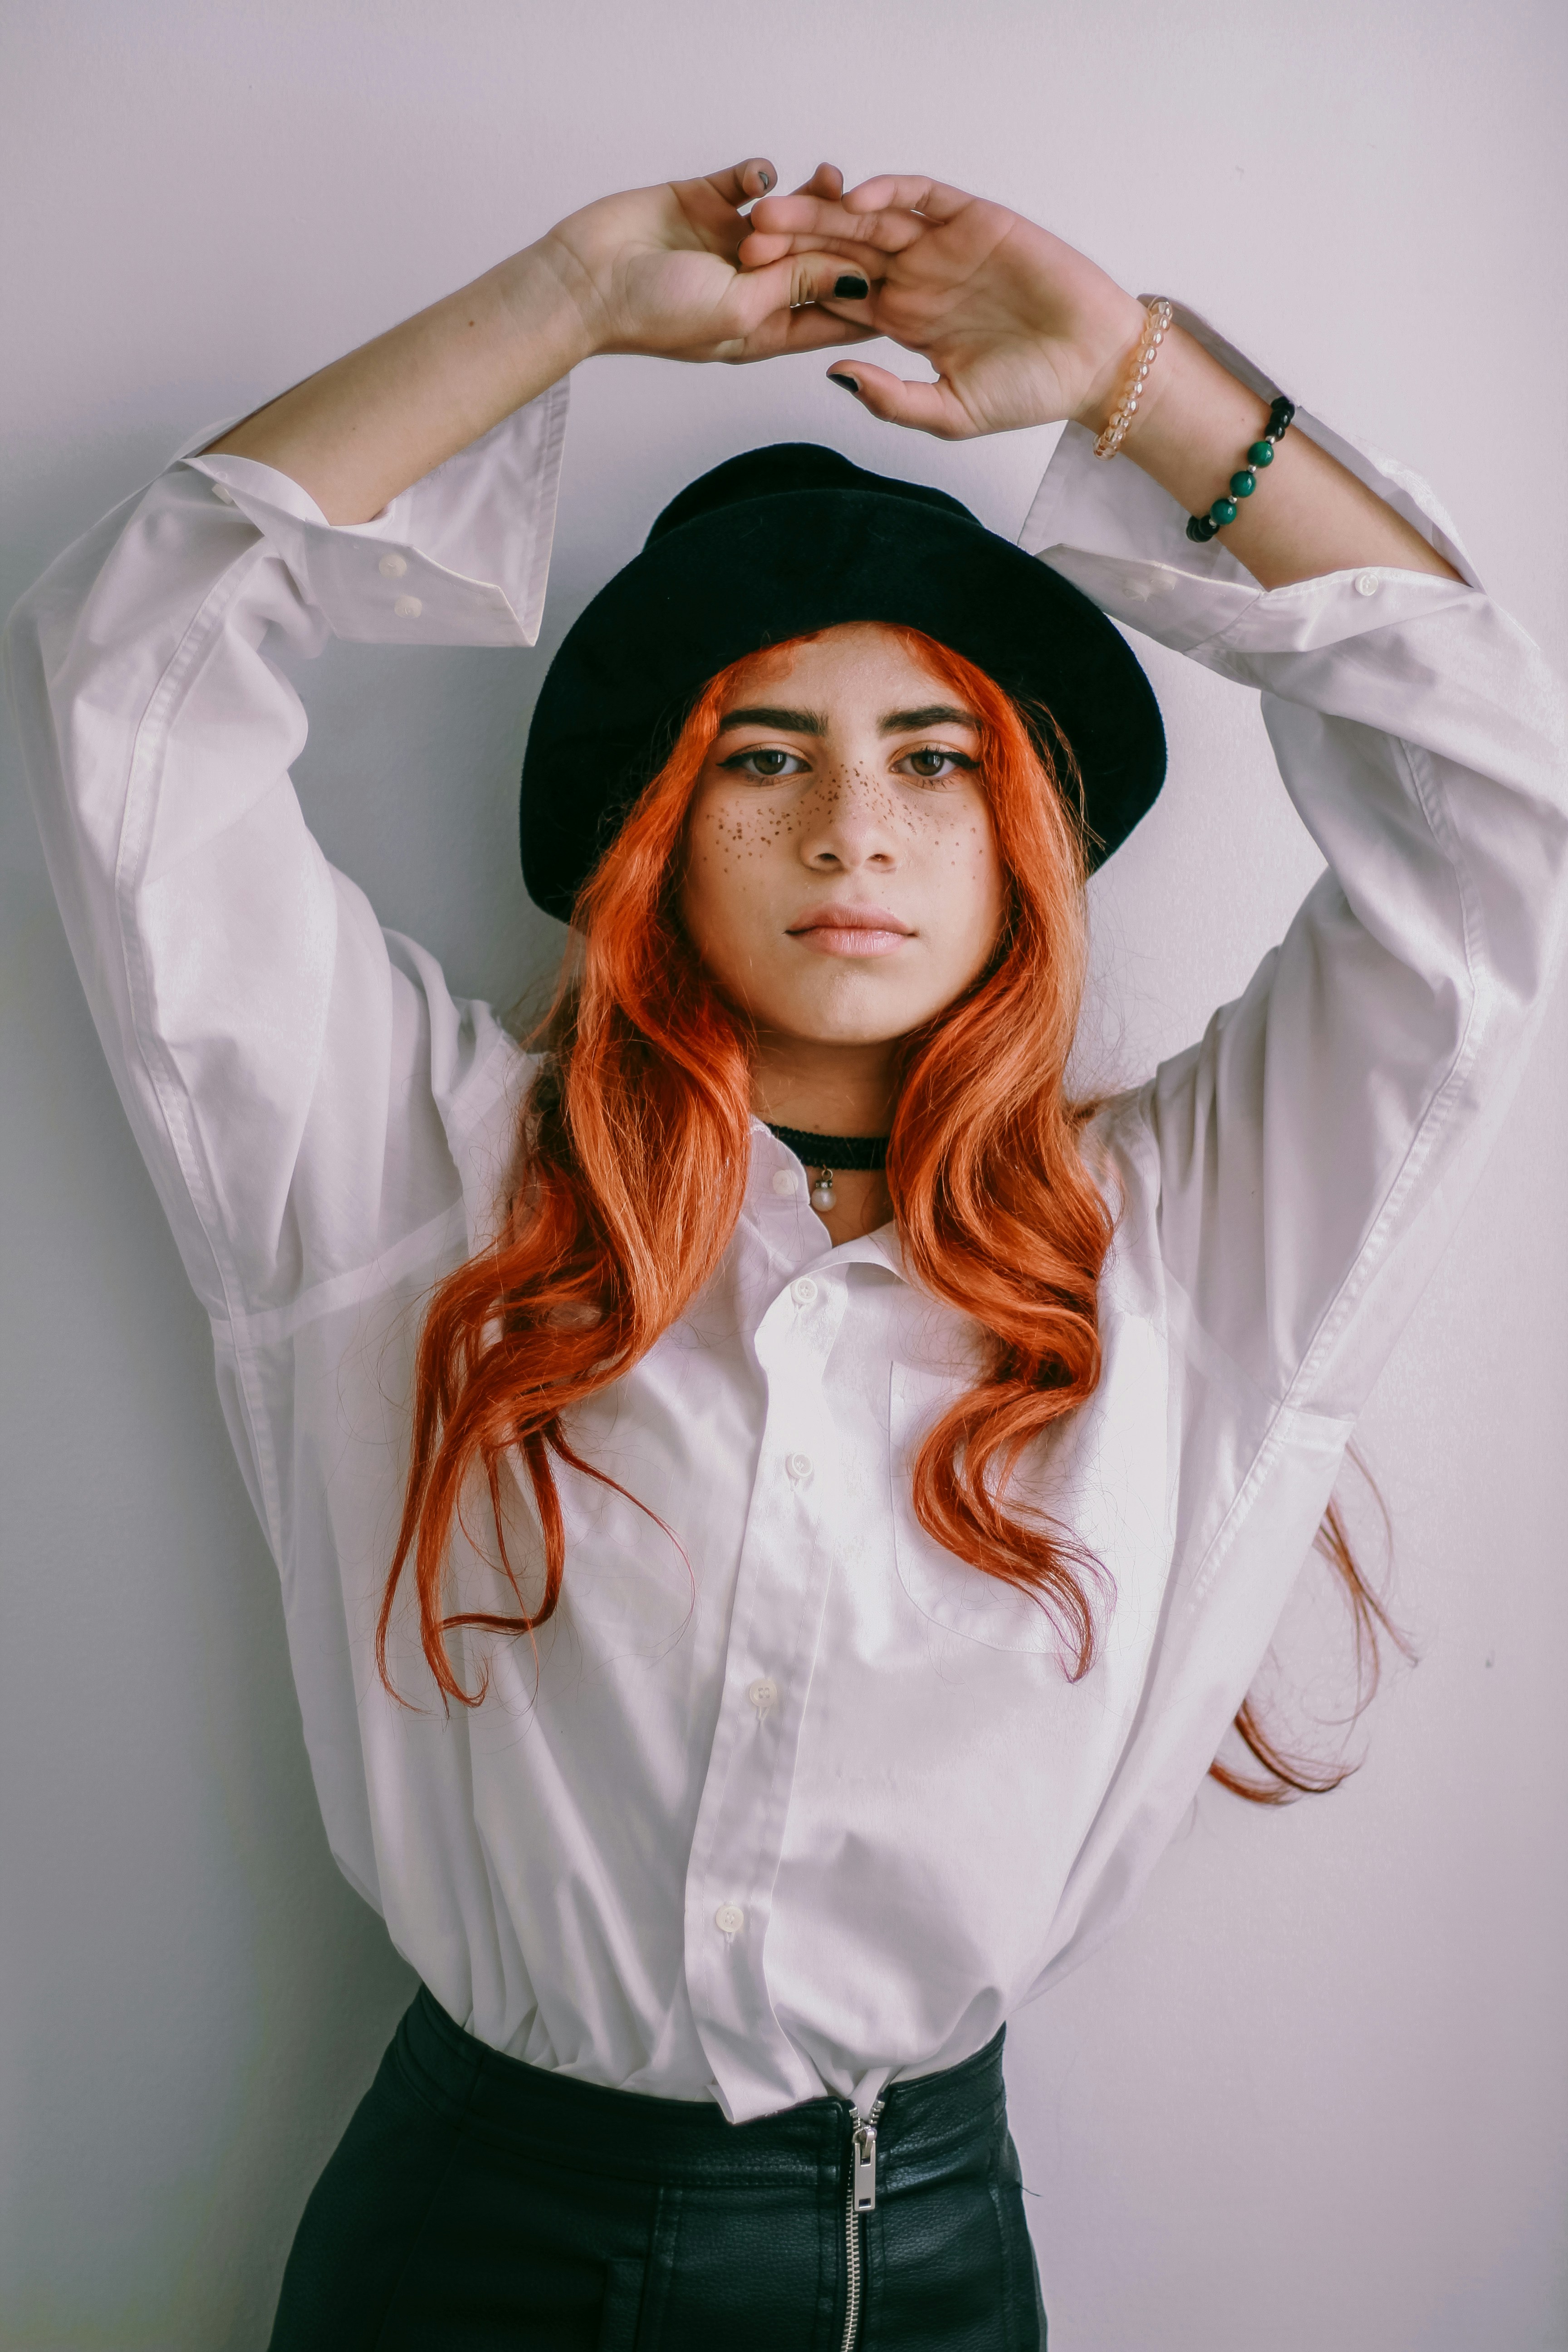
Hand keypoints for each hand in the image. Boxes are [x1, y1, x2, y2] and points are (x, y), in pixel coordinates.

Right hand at [536, 159, 876, 365]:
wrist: (585, 281)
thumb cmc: (654, 313)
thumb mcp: (740, 309)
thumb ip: (797, 287)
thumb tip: (856, 276)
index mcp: (764, 326)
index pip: (829, 314)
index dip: (869, 299)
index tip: (910, 284)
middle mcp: (752, 285)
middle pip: (815, 259)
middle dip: (845, 239)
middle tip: (878, 213)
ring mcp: (728, 243)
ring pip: (788, 217)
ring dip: (809, 199)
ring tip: (831, 177)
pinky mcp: (705, 204)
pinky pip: (746, 182)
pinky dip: (759, 175)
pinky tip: (761, 178)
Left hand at [739, 174, 1146, 436]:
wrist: (1092, 365)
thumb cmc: (1029, 393)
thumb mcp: (949, 412)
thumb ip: (890, 398)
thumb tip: (832, 373)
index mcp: (902, 322)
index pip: (836, 298)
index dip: (795, 292)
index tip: (749, 293)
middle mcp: (915, 278)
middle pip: (841, 252)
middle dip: (794, 244)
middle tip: (746, 242)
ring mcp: (941, 246)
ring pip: (872, 219)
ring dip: (826, 211)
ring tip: (779, 212)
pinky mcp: (973, 219)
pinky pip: (921, 196)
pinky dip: (890, 190)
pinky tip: (856, 196)